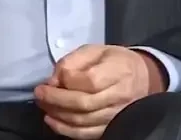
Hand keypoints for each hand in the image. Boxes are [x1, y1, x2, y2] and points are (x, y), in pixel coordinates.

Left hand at [34, 45, 163, 138]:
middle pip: (84, 103)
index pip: (89, 80)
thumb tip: (54, 79)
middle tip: (39, 94)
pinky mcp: (112, 127)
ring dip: (58, 115)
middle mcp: (119, 95)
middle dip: (55, 100)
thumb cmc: (114, 61)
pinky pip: (87, 134)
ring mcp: (117, 114)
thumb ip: (72, 61)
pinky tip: (53, 120)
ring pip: (83, 121)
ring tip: (43, 105)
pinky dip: (67, 130)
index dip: (66, 80)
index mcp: (117, 71)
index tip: (50, 78)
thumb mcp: (94, 50)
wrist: (142, 78)